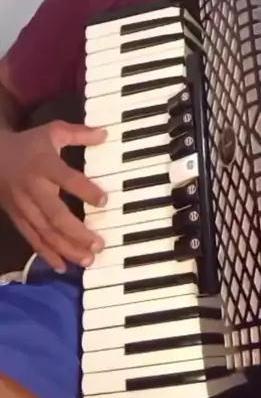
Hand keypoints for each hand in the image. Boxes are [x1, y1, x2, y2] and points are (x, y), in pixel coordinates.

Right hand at [0, 120, 106, 271]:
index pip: (66, 178)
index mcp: (44, 164)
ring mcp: (24, 207)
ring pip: (44, 232)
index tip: (104, 200)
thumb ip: (79, 133)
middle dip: (77, 232)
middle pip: (55, 215)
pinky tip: (62, 266)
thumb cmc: (28, 144)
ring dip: (66, 248)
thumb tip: (105, 134)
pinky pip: (32, 239)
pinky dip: (46, 254)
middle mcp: (33, 188)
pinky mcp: (17, 218)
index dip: (85, 190)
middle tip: (99, 245)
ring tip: (87, 260)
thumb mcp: (53, 131)